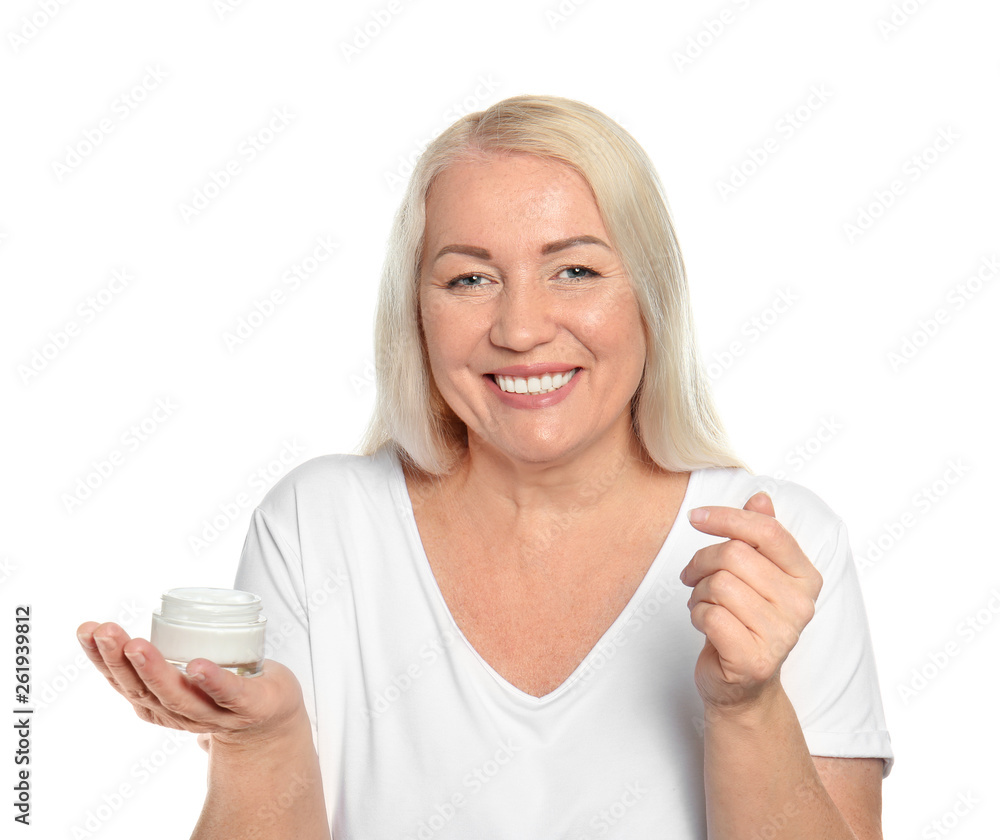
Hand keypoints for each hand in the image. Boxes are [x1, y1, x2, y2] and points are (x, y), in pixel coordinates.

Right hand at [76, 621, 304, 748]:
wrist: (273, 722)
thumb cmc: (223, 689)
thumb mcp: (181, 677)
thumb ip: (157, 661)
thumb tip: (111, 629)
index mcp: (159, 704)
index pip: (122, 682)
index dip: (100, 658)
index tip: (86, 629)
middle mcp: (179, 713)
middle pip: (143, 690)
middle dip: (119, 659)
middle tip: (105, 630)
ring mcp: (214, 714)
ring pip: (178, 695)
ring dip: (155, 669)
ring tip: (136, 644)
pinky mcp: (249, 706)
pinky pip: (229, 694)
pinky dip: (212, 681)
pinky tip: (197, 666)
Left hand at [680, 492, 822, 712]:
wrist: (742, 685)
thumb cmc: (744, 621)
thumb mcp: (755, 575)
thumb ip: (759, 536)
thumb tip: (760, 498)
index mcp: (805, 577)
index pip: (766, 531)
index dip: (726, 517)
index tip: (695, 517)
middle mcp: (801, 605)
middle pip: (734, 556)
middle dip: (701, 562)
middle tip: (693, 576)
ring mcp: (781, 635)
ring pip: (718, 585)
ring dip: (698, 592)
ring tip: (704, 604)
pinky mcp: (755, 658)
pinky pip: (710, 615)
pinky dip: (697, 615)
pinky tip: (705, 624)